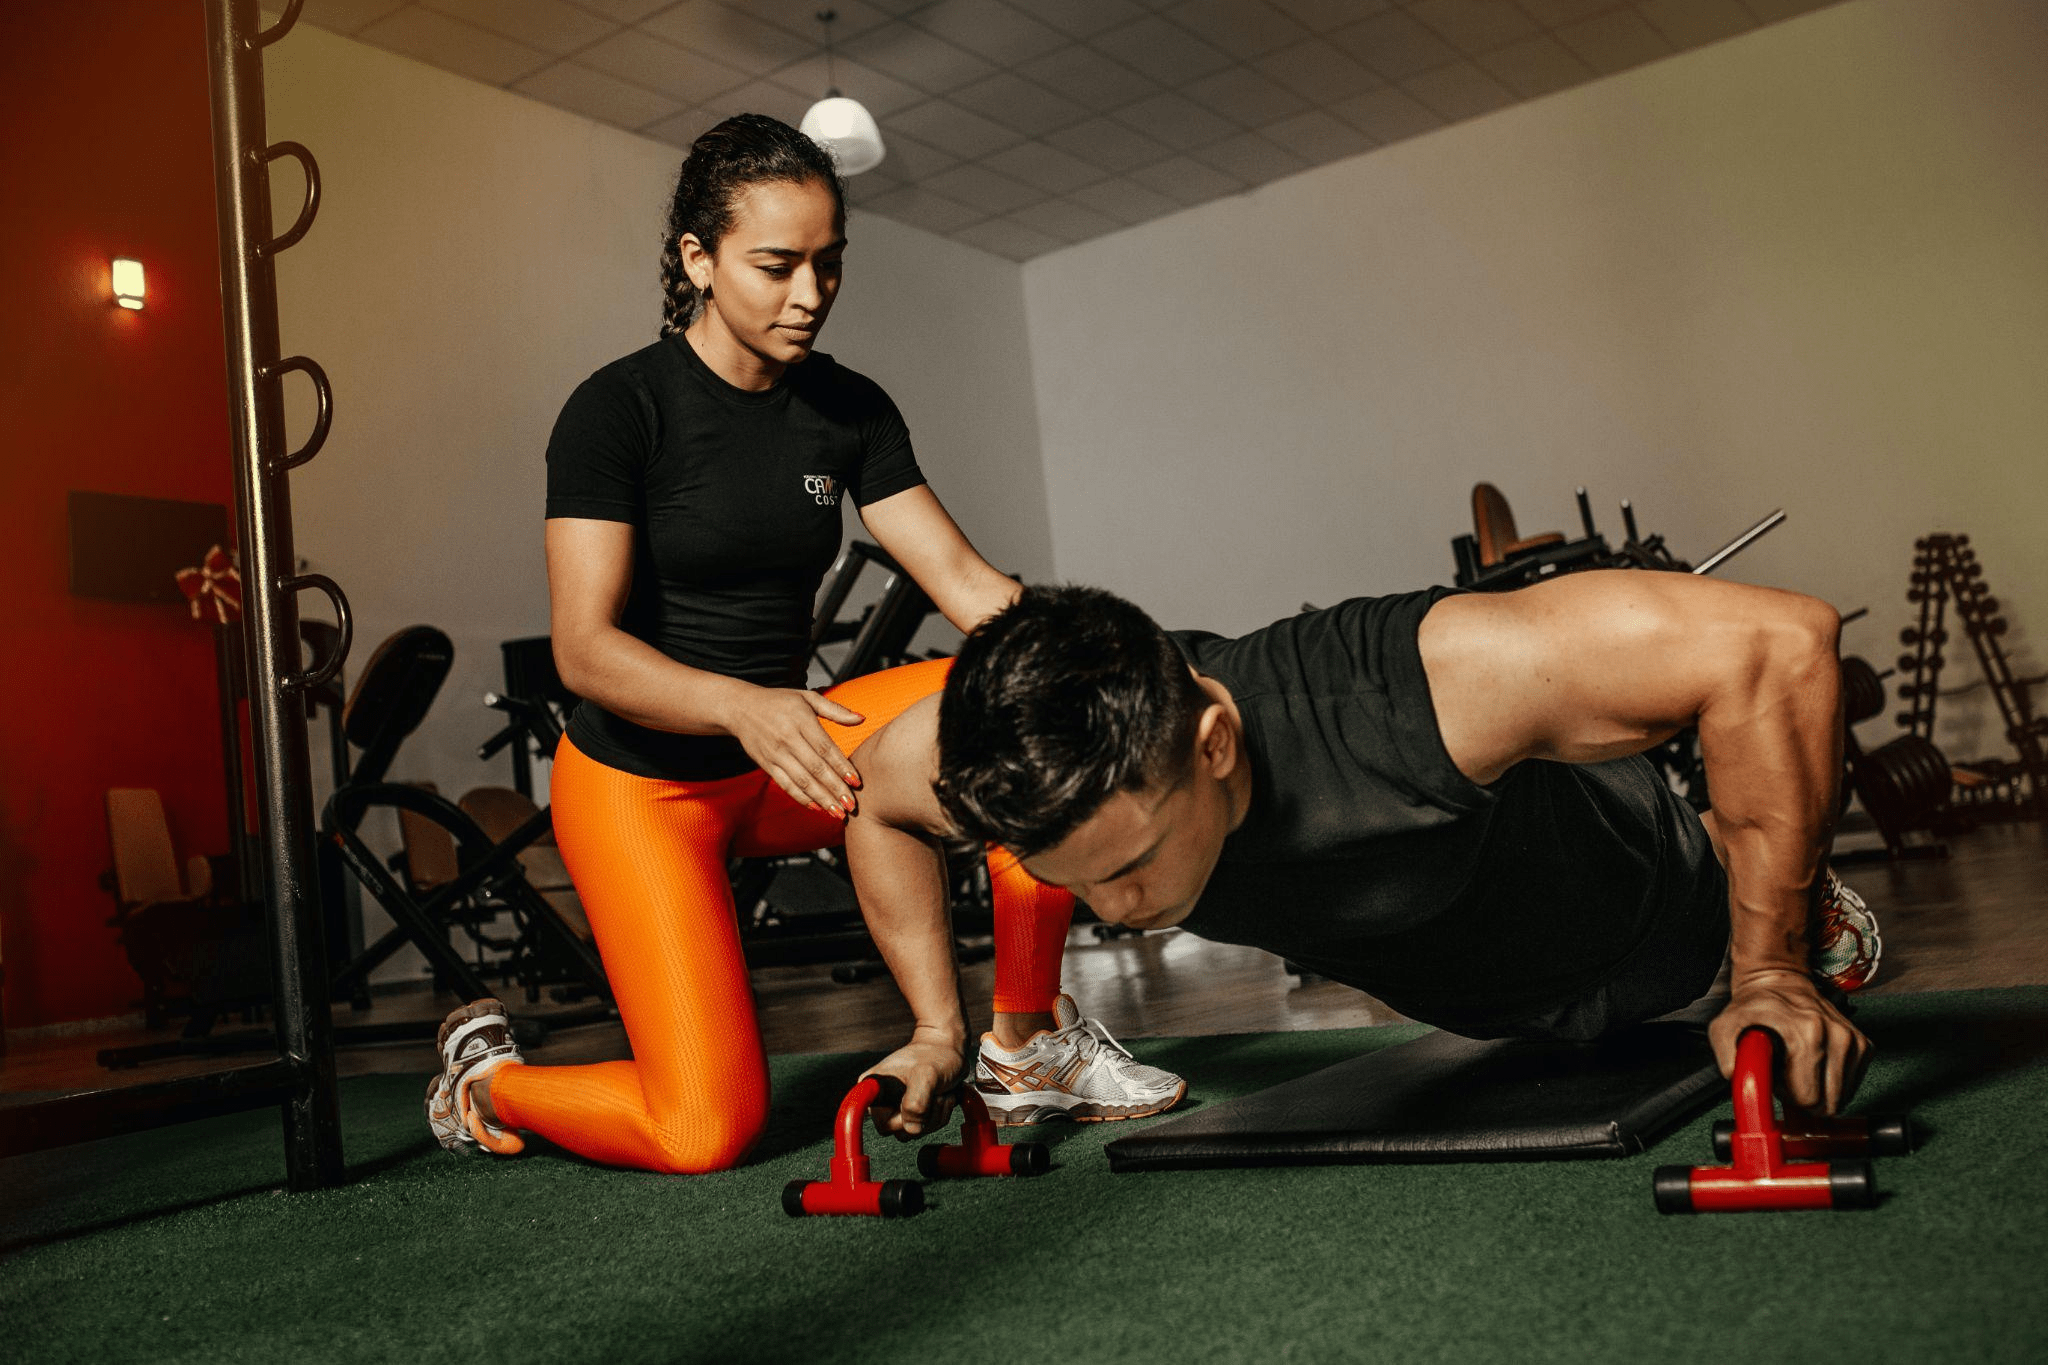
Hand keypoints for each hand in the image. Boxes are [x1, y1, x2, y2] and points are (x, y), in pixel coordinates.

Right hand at [721, 685, 863, 814]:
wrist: (741, 708)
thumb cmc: (779, 701)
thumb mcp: (807, 697)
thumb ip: (834, 709)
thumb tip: (860, 718)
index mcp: (801, 720)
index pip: (825, 748)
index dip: (841, 766)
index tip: (856, 781)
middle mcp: (787, 739)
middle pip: (815, 768)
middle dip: (835, 789)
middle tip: (851, 805)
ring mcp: (775, 754)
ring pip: (801, 781)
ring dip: (821, 799)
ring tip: (837, 812)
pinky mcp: (766, 764)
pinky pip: (785, 784)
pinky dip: (800, 797)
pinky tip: (816, 807)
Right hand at [862, 1027, 968, 1138]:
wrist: (948, 1049)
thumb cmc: (935, 1054)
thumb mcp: (927, 1075)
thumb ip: (916, 1102)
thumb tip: (912, 1128)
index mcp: (875, 1088)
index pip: (879, 1122)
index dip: (898, 1120)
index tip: (911, 1105)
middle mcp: (883, 1101)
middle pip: (899, 1130)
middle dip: (924, 1118)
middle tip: (935, 1096)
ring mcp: (898, 1107)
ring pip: (914, 1131)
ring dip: (934, 1116)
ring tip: (940, 1094)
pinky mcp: (912, 1112)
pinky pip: (925, 1128)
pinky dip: (939, 1116)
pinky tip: (942, 1097)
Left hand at [1708, 968, 1870, 1113]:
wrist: (1779, 984)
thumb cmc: (1754, 1008)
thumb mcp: (1725, 1029)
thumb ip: (1728, 1061)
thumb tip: (1743, 1085)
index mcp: (1807, 1033)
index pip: (1807, 1098)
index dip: (1787, 1095)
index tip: (1776, 1078)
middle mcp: (1836, 1035)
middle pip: (1828, 1103)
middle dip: (1804, 1096)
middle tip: (1787, 1074)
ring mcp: (1853, 1040)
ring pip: (1841, 1097)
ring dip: (1818, 1089)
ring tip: (1799, 1067)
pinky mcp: (1863, 1045)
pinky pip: (1851, 1085)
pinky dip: (1832, 1081)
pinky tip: (1815, 1063)